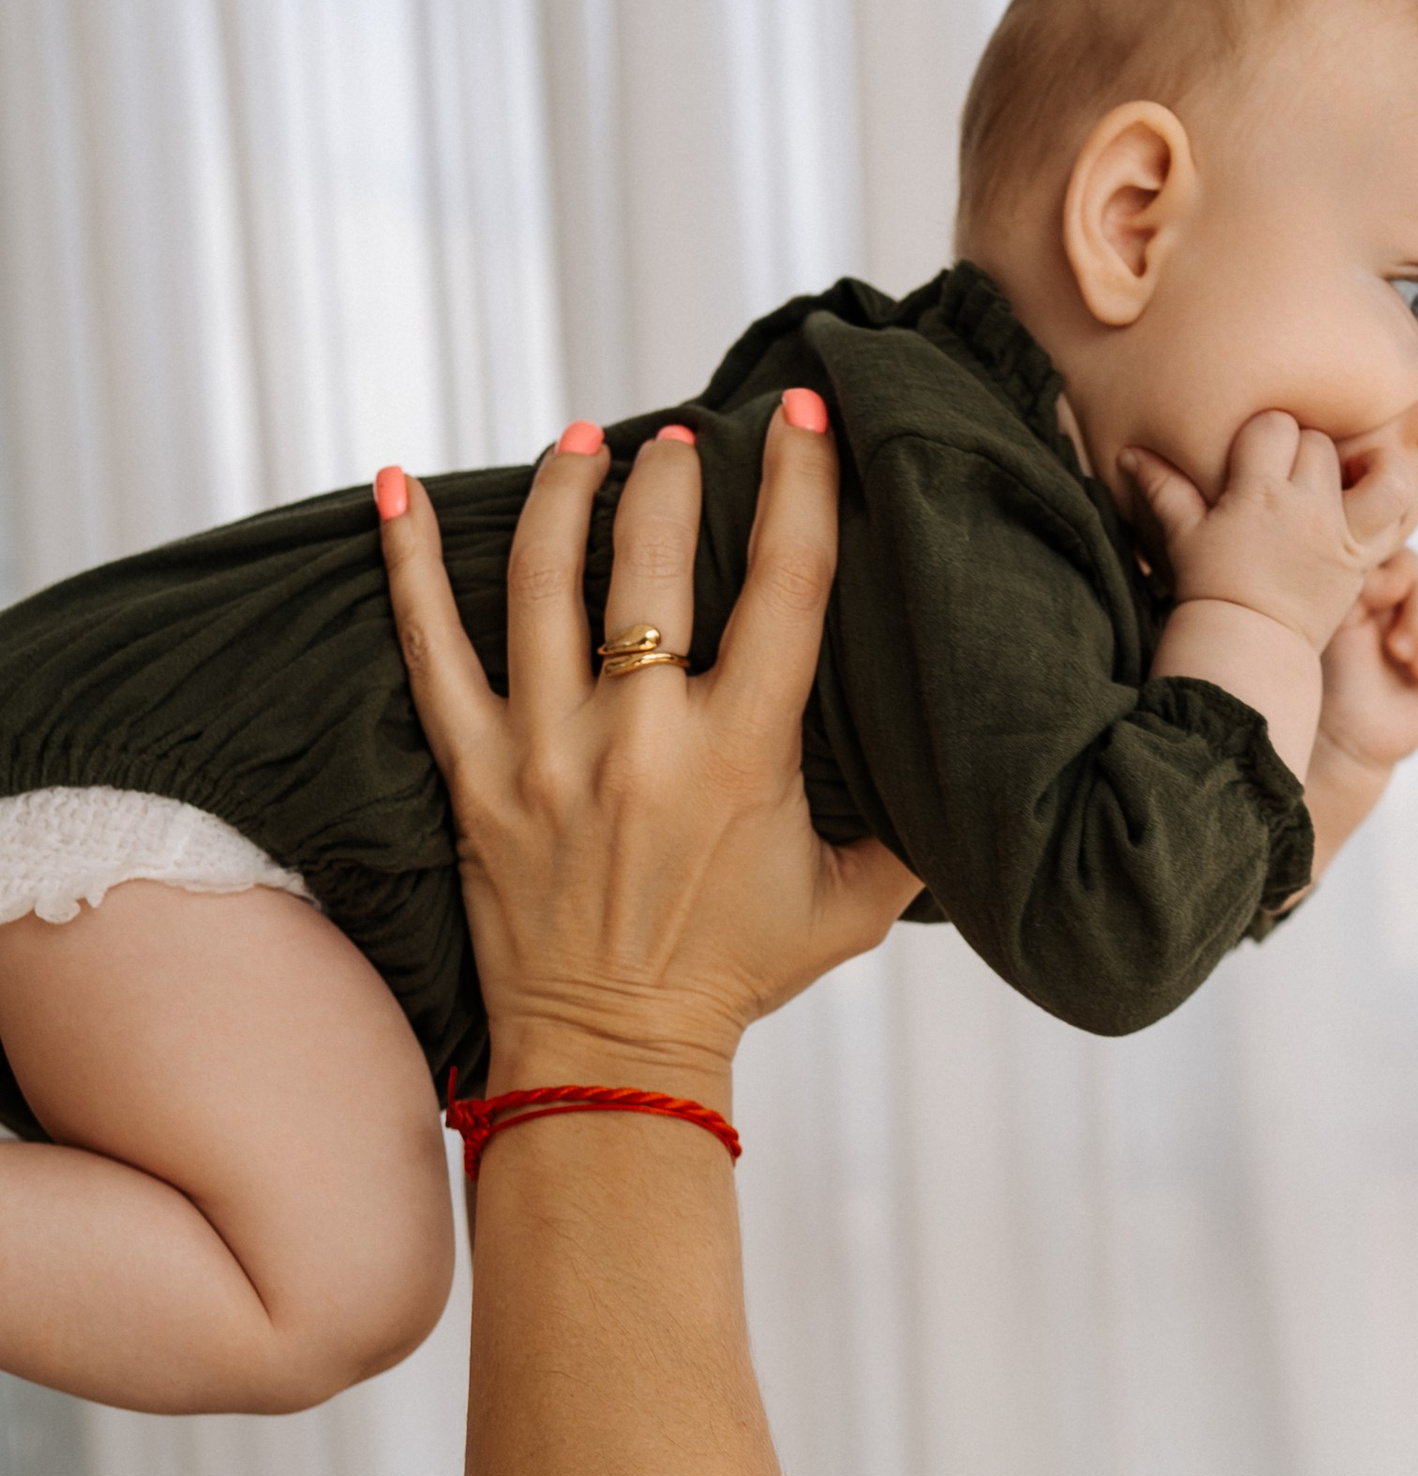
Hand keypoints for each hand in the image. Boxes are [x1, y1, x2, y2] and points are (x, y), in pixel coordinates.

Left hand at [378, 402, 919, 1096]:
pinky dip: (405, 563)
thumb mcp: (851, 910)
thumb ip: (909, 831)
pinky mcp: (473, 774)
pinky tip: (393, 489)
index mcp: (743, 756)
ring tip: (583, 444)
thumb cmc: (733, 980)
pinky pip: (427, 648)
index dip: (800, 484)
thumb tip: (965, 763)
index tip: (802, 416)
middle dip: (672, 479)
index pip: (786, 583)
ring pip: (543, 578)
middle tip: (682, 444)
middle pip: (653, 558)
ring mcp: (545, 751)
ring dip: (563, 490)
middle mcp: (641, 739)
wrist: (612, 1059)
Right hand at [1124, 413, 1417, 657]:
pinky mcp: (1363, 557)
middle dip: (1305, 454)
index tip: (1257, 460)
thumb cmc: (1212, 589)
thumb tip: (1129, 453)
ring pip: (1374, 468)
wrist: (1248, 646)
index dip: (1266, 437)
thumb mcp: (1184, 536)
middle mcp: (1303, 508)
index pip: (1274, 426)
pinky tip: (1373, 498)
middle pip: (1319, 444)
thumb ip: (1163, 488)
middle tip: (1291, 481)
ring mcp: (1338, 532)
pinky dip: (1395, 497)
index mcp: (1256, 494)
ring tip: (1349, 479)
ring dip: (1367, 467)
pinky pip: (1397, 512)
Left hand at [1302, 548, 1417, 874]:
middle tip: (1396, 651)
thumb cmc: (1333, 677)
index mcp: (1383, 597)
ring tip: (1416, 671)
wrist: (1340, 740)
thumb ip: (1359, 587)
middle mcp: (1413, 619)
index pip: (1408, 563)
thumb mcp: (1337, 623)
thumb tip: (1389, 575)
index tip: (1381, 598)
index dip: (1403, 575)